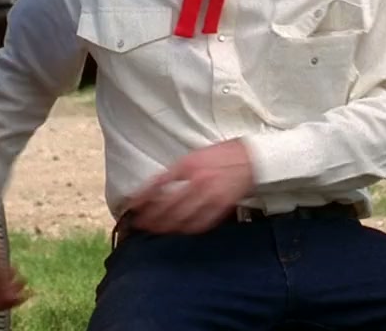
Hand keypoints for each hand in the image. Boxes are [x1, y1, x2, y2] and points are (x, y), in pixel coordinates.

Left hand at [125, 139, 254, 234]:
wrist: (253, 157)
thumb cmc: (224, 154)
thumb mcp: (196, 155)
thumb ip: (179, 170)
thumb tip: (160, 186)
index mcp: (188, 165)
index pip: (158, 183)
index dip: (143, 197)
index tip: (132, 206)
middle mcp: (196, 180)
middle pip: (167, 205)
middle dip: (151, 217)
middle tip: (139, 224)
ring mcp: (210, 195)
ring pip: (182, 217)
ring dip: (166, 226)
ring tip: (155, 230)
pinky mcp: (222, 206)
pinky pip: (201, 223)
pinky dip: (188, 229)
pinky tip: (180, 230)